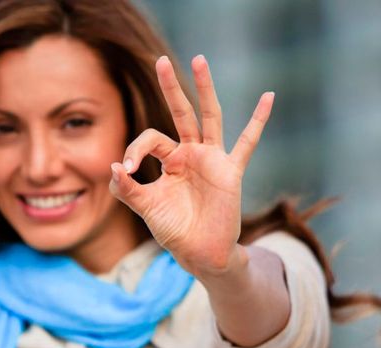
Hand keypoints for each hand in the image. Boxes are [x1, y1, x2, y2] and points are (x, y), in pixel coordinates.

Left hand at [109, 55, 273, 276]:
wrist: (200, 253)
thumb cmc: (174, 229)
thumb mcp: (145, 208)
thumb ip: (126, 189)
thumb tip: (112, 165)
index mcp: (169, 160)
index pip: (150, 139)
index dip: (134, 150)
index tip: (125, 170)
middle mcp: (191, 153)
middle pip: (181, 112)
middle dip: (171, 87)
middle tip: (160, 60)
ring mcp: (212, 160)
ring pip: (210, 117)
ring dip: (205, 89)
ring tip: (199, 60)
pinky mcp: (230, 172)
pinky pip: (247, 143)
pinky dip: (258, 121)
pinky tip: (268, 96)